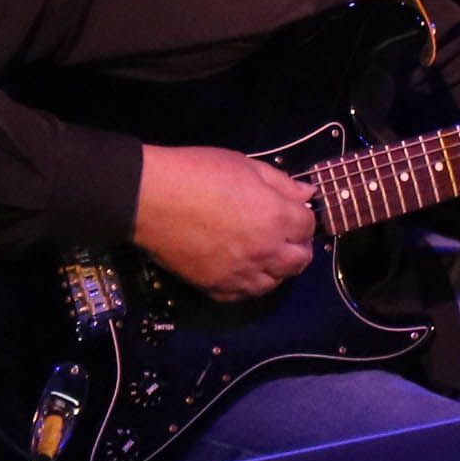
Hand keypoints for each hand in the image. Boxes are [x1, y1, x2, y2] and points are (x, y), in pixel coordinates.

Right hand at [132, 143, 316, 300]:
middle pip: (299, 261)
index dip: (303, 217)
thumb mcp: (247, 166)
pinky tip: (242, 269)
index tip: (294, 211)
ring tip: (266, 254)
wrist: (151, 199)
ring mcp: (239, 274)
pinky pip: (242, 295)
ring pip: (273, 283)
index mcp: (277, 218)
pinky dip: (248, 284)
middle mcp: (264, 251)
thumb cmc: (200, 173)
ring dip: (277, 269)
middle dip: (299, 248)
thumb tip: (306, 194)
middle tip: (287, 236)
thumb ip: (281, 184)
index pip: (308, 226)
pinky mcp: (214, 287)